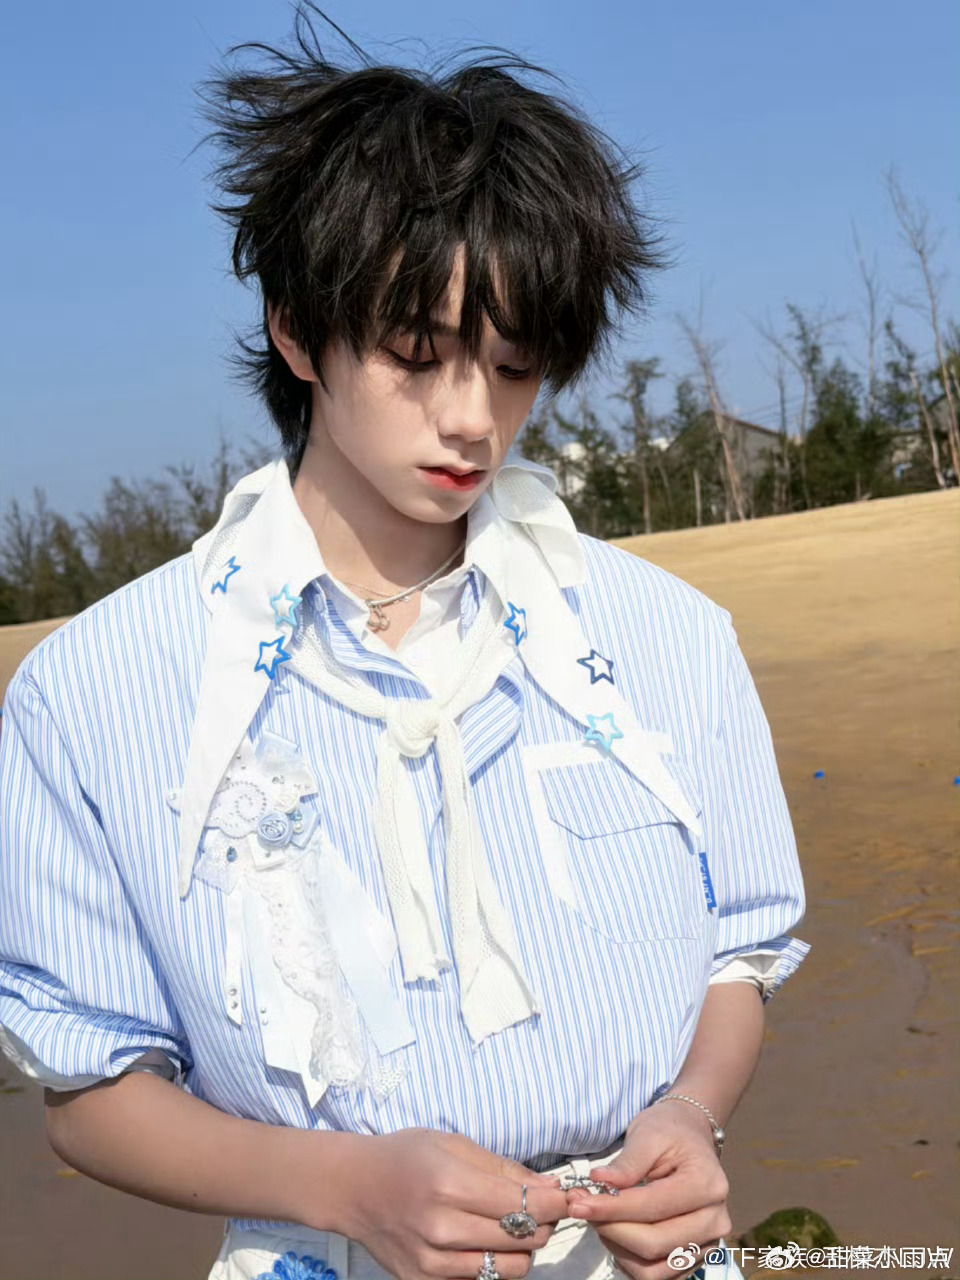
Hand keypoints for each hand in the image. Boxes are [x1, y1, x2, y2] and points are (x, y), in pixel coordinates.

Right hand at [337, 1128, 570, 1279]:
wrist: (353, 1187)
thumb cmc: (406, 1156)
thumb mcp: (454, 1144)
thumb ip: (504, 1169)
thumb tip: (552, 1189)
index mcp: (450, 1184)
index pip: (527, 1206)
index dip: (556, 1202)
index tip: (563, 1195)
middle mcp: (442, 1228)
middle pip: (525, 1239)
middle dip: (545, 1223)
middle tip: (539, 1207)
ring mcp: (432, 1262)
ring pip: (512, 1268)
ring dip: (524, 1248)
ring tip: (513, 1226)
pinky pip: (482, 1278)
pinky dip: (495, 1262)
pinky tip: (485, 1240)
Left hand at [564, 1105, 730, 1279]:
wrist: (689, 1137)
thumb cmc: (669, 1132)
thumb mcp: (648, 1135)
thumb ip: (627, 1164)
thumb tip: (599, 1182)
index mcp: (707, 1185)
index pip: (652, 1208)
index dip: (611, 1208)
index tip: (577, 1203)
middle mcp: (715, 1220)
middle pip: (653, 1244)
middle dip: (609, 1228)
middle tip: (581, 1207)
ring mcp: (707, 1244)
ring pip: (653, 1269)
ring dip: (617, 1248)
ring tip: (599, 1218)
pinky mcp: (693, 1258)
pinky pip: (656, 1274)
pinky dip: (628, 1259)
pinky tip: (615, 1231)